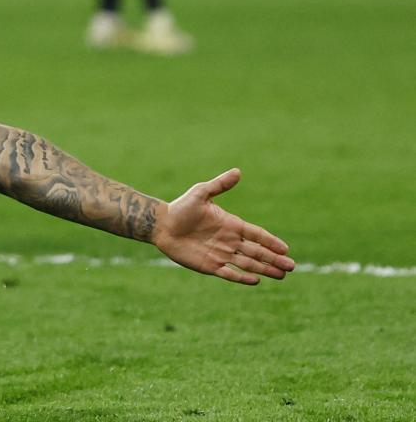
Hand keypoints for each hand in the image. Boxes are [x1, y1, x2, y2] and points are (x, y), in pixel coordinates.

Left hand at [152, 168, 294, 284]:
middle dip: (274, 259)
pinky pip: (229, 273)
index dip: (271, 241)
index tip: (285, 248)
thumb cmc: (181, 207)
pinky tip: (256, 281)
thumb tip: (238, 171)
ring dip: (264, 269)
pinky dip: (242, 278)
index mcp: (231, 224)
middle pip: (257, 252)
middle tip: (292, 266)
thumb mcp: (201, 193)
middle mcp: (230, 241)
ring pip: (248, 264)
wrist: (161, 224)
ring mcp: (221, 254)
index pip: (256, 234)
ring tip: (281, 275)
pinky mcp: (210, 265)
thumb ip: (219, 184)